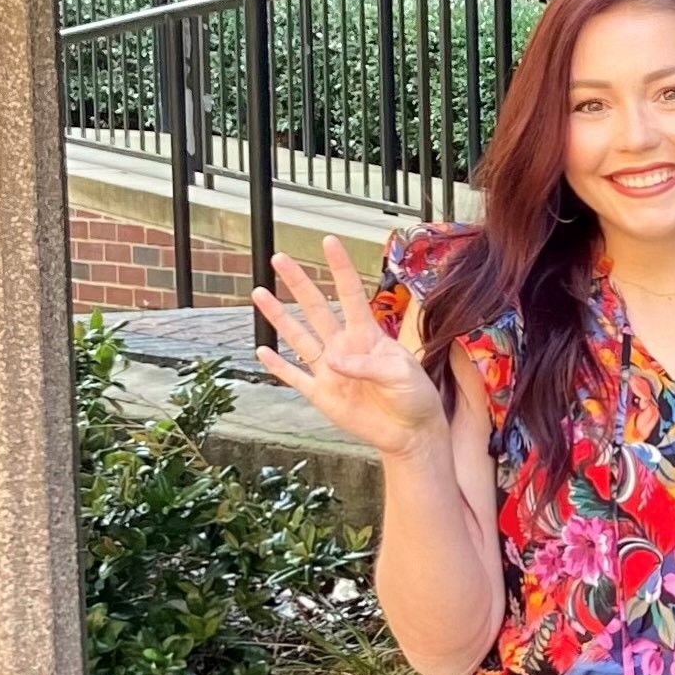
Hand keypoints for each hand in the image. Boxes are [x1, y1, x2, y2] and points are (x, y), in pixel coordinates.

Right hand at [252, 239, 443, 457]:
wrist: (410, 433)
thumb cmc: (414, 397)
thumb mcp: (402, 375)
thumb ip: (369, 365)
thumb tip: (333, 361)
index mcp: (367, 335)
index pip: (349, 293)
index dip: (339, 268)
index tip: (329, 241)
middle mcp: (343, 347)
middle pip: (315, 308)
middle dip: (297, 283)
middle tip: (280, 259)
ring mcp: (329, 370)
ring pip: (298, 337)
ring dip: (278, 316)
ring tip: (260, 293)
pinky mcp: (321, 395)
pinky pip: (294, 377)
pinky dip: (277, 366)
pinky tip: (262, 351)